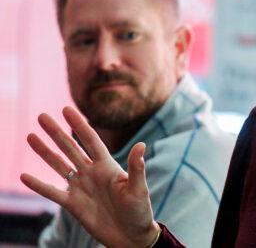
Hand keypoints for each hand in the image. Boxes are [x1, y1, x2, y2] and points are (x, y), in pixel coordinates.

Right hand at [20, 107, 159, 247]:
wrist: (131, 237)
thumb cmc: (139, 212)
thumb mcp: (139, 189)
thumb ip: (136, 167)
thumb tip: (141, 145)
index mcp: (108, 166)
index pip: (90, 140)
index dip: (79, 125)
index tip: (67, 109)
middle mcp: (92, 173)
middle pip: (70, 148)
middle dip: (56, 132)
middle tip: (42, 116)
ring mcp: (81, 187)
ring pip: (59, 165)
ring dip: (45, 152)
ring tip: (31, 136)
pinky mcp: (73, 204)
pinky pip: (53, 192)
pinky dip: (40, 185)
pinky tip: (25, 176)